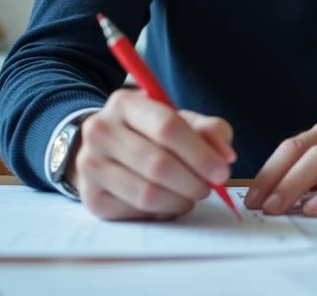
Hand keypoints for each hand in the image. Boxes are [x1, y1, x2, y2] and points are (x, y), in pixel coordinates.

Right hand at [66, 88, 235, 220]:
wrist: (104, 148)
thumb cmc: (150, 133)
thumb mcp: (180, 120)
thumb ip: (209, 131)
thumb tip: (225, 156)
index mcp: (125, 103)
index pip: (167, 127)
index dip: (200, 153)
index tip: (222, 170)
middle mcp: (100, 131)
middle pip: (158, 164)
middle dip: (193, 181)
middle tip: (209, 188)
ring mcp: (91, 165)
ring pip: (147, 193)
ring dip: (180, 200)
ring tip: (191, 196)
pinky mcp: (91, 198)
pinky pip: (136, 213)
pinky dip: (160, 212)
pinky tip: (167, 202)